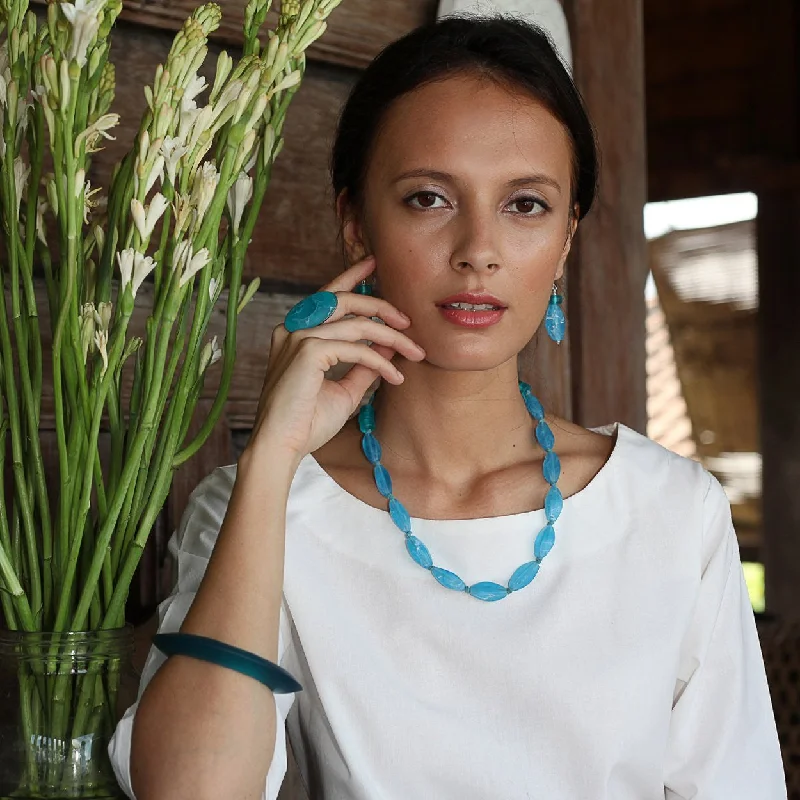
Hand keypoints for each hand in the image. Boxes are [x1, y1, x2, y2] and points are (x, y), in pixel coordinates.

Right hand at [245, 256, 425, 464]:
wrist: (282, 448)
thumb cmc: (307, 423)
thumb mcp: (344, 389)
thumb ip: (364, 365)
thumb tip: (388, 344)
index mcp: (295, 333)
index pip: (327, 296)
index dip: (351, 276)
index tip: (374, 264)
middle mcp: (292, 329)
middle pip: (343, 299)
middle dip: (381, 305)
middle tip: (408, 320)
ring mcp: (297, 337)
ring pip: (355, 323)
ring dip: (391, 337)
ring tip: (415, 352)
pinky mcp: (307, 352)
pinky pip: (356, 348)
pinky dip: (380, 361)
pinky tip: (396, 376)